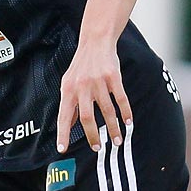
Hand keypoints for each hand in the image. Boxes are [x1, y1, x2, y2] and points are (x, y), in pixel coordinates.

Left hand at [55, 37, 129, 151]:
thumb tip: (69, 125)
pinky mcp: (113, 77)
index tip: (62, 149)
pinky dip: (125, 112)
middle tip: (98, 148)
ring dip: (112, 128)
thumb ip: (69, 104)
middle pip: (87, 118)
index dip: (63, 133)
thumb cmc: (81, 65)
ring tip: (117, 140)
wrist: (95, 42)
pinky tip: (128, 122)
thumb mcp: (69, 83)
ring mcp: (98, 82)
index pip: (64, 116)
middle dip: (93, 136)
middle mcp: (82, 87)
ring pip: (107, 111)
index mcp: (68, 90)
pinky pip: (121, 98)